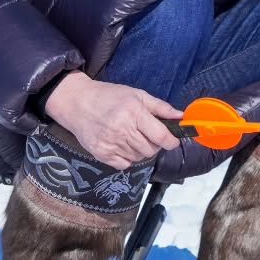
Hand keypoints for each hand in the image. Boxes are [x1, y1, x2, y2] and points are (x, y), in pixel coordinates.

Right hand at [43, 73, 181, 168]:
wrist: (78, 102)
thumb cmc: (110, 96)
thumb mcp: (137, 95)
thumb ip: (160, 107)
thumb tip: (181, 116)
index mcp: (134, 113)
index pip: (161, 137)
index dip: (171, 141)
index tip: (172, 140)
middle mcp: (123, 130)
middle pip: (151, 150)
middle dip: (155, 144)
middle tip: (147, 134)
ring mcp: (111, 144)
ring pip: (139, 158)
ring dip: (140, 150)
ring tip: (132, 136)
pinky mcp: (101, 154)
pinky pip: (124, 164)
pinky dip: (127, 158)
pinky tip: (121, 144)